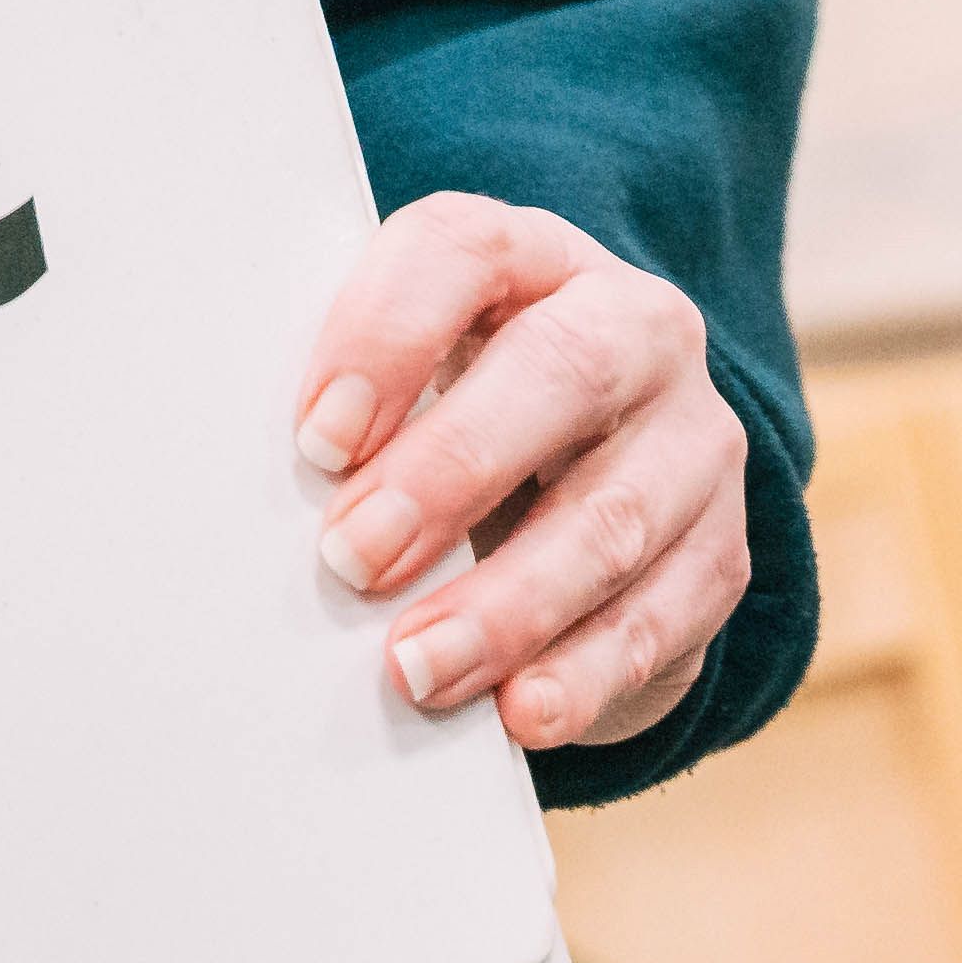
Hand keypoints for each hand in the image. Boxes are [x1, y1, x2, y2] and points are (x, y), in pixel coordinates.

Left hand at [291, 195, 752, 754]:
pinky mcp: (719, 549)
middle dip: (452, 469)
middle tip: (352, 556)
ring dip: (509, 602)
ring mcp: (692, 437)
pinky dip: (586, 671)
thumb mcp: (407, 382)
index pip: (464, 250)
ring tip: (416, 667)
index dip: (387, 334)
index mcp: (533, 257)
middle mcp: (634, 326)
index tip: (314, 439)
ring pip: (615, 512)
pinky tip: (523, 712)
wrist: (592, 469)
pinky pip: (665, 613)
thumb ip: (348, 409)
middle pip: (563, 369)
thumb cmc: (452, 414)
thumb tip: (241, 493)